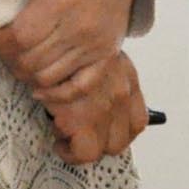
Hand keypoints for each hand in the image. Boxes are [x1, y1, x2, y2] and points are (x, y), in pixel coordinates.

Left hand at [0, 0, 141, 93]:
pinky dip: (57, 94)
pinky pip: (79, 87)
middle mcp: (79, 27)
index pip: (20, 38)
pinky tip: (40, 88)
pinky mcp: (105, 56)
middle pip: (30, 61)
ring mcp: (94, 45)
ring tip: (16, 60)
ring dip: (25, 74)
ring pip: (48, 77)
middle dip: (7, 59)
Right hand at [38, 50, 149, 164]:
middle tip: (81, 137)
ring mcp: (104, 109)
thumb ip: (104, 73)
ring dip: (83, 148)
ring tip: (66, 139)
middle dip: (100, 144)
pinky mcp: (81, 119)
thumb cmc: (69, 42)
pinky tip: (58, 141)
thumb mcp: (95, 52)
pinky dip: (69, 151)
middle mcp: (121, 94)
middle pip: (121, 140)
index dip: (120, 132)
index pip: (138, 120)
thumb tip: (99, 99)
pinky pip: (82, 152)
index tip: (105, 134)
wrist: (50, 35)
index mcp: (127, 77)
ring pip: (102, 150)